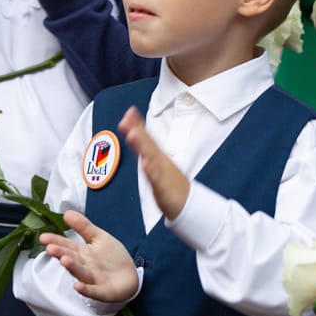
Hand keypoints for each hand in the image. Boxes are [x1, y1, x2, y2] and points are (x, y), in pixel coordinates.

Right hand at [38, 210, 137, 302]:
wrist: (130, 277)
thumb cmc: (112, 258)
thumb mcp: (98, 237)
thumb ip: (83, 226)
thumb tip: (67, 212)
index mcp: (82, 253)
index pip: (67, 245)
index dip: (56, 241)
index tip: (43, 237)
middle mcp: (84, 266)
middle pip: (71, 259)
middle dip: (61, 253)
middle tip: (51, 248)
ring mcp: (92, 280)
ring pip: (81, 273)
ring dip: (72, 267)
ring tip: (64, 260)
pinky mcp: (102, 292)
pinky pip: (93, 291)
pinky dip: (86, 290)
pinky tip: (78, 286)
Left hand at [119, 106, 189, 220]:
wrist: (188, 203)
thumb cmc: (170, 181)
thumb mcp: (156, 162)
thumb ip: (144, 147)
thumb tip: (134, 132)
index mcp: (157, 156)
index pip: (146, 137)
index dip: (137, 124)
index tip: (129, 111)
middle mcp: (160, 161)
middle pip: (147, 143)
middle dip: (138, 130)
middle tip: (128, 118)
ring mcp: (162, 173)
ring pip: (151, 158)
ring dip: (142, 146)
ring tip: (133, 134)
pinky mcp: (164, 188)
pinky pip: (157, 179)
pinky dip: (151, 172)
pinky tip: (145, 165)